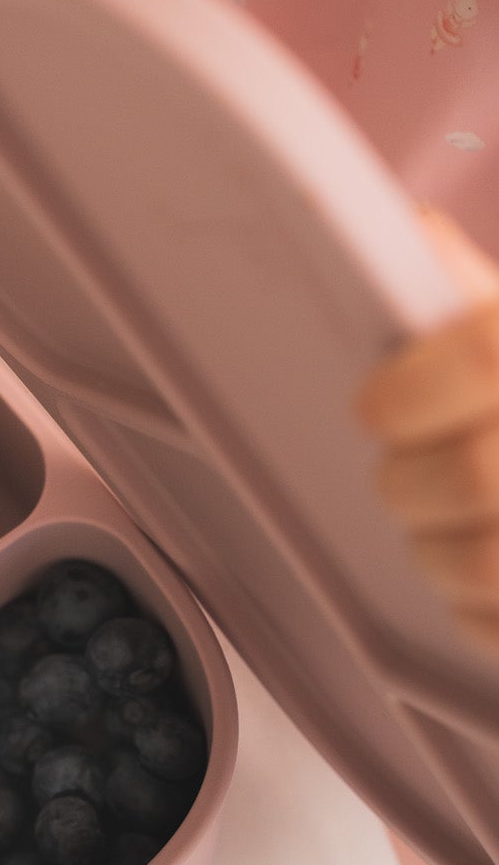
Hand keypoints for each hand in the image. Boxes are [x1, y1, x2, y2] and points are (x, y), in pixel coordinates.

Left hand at [354, 206, 498, 654]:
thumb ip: (477, 294)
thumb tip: (409, 235)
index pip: (473, 358)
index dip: (405, 393)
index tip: (376, 408)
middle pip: (471, 474)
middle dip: (411, 482)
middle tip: (405, 475)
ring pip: (479, 561)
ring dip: (437, 552)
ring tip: (444, 529)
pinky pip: (496, 629)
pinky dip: (478, 612)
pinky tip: (488, 577)